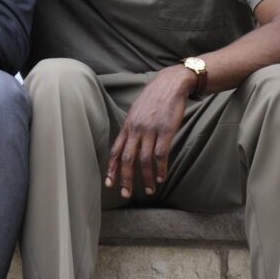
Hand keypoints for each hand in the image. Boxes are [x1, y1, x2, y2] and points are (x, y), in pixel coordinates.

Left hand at [104, 65, 194, 197]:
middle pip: (126, 158)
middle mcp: (136, 129)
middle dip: (125, 178)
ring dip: (146, 177)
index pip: (115, 151)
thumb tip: (128, 144)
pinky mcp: (166, 130)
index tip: (109, 184)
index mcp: (127, 126)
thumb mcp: (137, 112)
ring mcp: (150, 130)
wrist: (170, 84)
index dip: (111, 169)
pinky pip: (161, 154)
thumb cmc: (154, 99)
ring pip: (144, 159)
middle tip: (126, 194)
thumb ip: (132, 129)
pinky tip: (161, 177)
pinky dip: (160, 168)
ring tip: (149, 190)